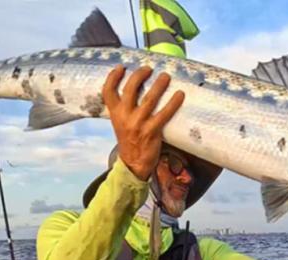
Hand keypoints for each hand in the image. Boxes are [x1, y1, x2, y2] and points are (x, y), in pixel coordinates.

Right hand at [102, 65, 184, 180]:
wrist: (133, 164)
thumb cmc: (130, 140)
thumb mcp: (120, 123)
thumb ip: (124, 108)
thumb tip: (136, 89)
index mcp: (115, 113)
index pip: (108, 91)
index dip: (113, 77)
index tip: (121, 67)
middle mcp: (124, 116)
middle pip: (130, 89)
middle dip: (140, 75)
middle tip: (149, 69)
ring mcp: (138, 124)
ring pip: (149, 99)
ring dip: (159, 84)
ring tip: (166, 76)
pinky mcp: (151, 131)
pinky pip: (164, 114)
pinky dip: (173, 103)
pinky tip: (180, 94)